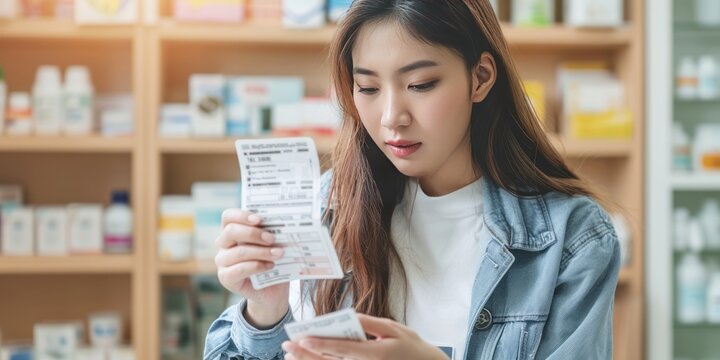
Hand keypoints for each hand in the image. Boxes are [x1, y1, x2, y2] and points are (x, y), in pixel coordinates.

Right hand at [215, 209, 288, 327]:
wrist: (272, 289)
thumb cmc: (272, 260)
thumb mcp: (273, 244)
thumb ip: (272, 232)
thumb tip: (284, 222)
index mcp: (232, 231)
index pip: (228, 217)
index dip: (241, 215)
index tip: (259, 219)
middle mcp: (223, 244)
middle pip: (231, 231)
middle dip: (254, 234)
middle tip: (272, 239)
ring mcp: (222, 261)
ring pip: (238, 252)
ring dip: (261, 252)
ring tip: (278, 253)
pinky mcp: (226, 278)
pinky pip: (239, 269)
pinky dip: (257, 266)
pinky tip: (270, 266)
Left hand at [281, 314, 448, 359]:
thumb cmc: (411, 347)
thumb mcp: (393, 328)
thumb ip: (369, 323)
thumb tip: (349, 316)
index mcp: (374, 354)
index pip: (341, 349)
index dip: (319, 344)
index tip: (301, 338)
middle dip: (306, 354)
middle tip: (287, 347)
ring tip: (291, 357)